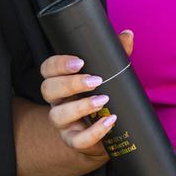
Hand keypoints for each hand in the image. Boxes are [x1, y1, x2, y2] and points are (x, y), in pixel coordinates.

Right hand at [38, 30, 133, 157]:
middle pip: (48, 90)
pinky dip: (93, 132)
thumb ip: (116, 55)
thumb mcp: (110, 74)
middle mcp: (57, 101)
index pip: (48, 69)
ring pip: (57, 115)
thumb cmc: (105, 95)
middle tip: (95, 80)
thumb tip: (127, 35)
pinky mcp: (74, 140)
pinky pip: (77, 140)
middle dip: (70, 83)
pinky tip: (109, 121)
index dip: (59, 64)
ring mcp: (63, 123)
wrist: (109, 131)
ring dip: (80, 107)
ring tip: (103, 100)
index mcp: (62, 81)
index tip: (80, 62)